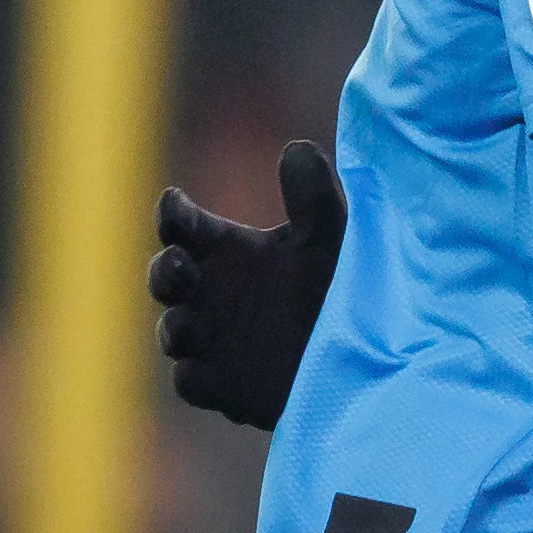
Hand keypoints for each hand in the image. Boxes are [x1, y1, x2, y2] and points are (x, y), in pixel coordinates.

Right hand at [150, 140, 344, 430]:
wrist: (367, 355)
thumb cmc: (342, 284)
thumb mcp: (332, 238)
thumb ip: (313, 197)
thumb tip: (296, 147)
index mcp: (228, 250)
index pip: (184, 226)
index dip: (174, 213)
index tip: (176, 202)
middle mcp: (211, 293)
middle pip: (165, 276)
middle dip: (164, 271)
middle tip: (181, 264)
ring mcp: (211, 340)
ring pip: (173, 332)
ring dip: (175, 326)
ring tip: (190, 323)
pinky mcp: (222, 384)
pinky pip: (192, 381)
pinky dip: (193, 374)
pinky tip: (205, 368)